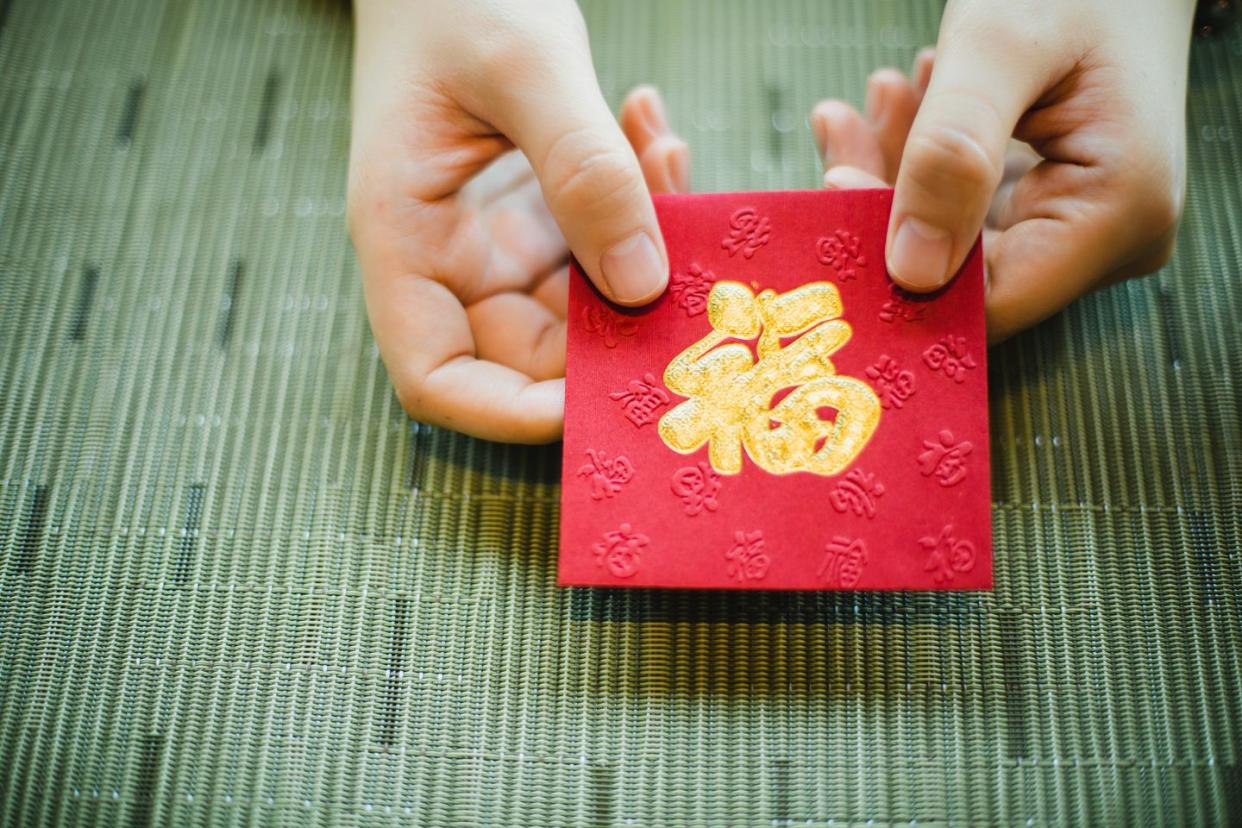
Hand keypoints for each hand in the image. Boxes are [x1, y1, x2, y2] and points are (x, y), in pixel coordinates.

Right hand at [349, 0, 688, 441]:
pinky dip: (640, 203)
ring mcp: (499, 235)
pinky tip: (658, 134)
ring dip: (642, 252)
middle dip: (615, 327)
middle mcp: (450, 254)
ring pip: (584, 298)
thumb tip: (642, 284)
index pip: (437, 377)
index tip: (596, 403)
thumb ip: (583, 170)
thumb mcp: (524, 65)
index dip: (509, 413)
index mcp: (405, 238)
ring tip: (671, 158)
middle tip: (690, 283)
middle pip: (532, 351)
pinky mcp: (541, 207)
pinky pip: (603, 240)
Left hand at [810, 0, 1193, 341]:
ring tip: (885, 93)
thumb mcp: (1002, 45)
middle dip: (887, 204)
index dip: (900, 264)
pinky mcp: (1058, 203)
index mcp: (1119, 213)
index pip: (987, 300)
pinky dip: (927, 162)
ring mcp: (1085, 224)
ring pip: (954, 241)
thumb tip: (910, 271)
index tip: (839, 182)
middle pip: (962, 273)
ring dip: (899, 172)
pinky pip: (971, 210)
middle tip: (843, 128)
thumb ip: (953, 151)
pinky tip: (908, 100)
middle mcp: (1111, 238)